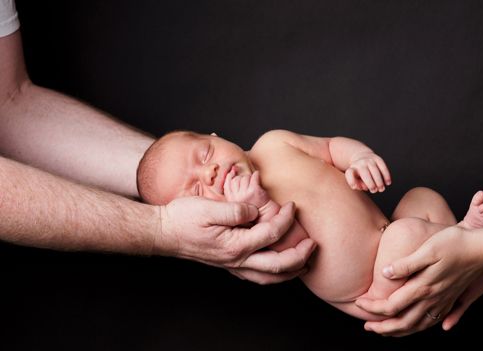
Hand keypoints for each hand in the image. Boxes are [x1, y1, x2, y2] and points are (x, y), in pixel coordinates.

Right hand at [155, 196, 315, 283]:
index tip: (292, 206)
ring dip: (290, 272)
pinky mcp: (229, 264)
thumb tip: (255, 211)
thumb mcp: (209, 207)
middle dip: (300, 255)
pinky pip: (257, 276)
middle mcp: (236, 260)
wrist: (163, 232)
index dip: (286, 219)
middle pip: (277, 265)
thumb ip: (236, 210)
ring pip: (268, 277)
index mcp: (235, 245)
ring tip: (304, 263)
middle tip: (313, 244)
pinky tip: (278, 267)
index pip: (271, 234)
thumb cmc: (183, 218)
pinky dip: (273, 275)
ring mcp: (233, 265)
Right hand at [224, 169, 268, 208]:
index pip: (227, 184)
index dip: (230, 177)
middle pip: (236, 180)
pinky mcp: (254, 191)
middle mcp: (236, 198)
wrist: (265, 214)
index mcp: (231, 201)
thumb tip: (233, 168)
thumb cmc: (252, 206)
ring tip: (254, 183)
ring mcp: (245, 195)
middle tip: (248, 184)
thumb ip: (233, 187)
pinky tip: (257, 175)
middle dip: (242, 179)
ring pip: (244, 178)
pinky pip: (254, 177)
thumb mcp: (238, 199)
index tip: (233, 172)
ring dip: (250, 178)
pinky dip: (256, 174)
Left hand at [345, 151, 390, 192]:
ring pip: (374, 170)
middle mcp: (360, 163)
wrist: (362, 157)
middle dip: (370, 183)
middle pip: (365, 173)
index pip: (349, 173)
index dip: (351, 181)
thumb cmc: (359, 173)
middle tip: (374, 191)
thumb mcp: (356, 179)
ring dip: (379, 181)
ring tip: (382, 189)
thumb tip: (365, 187)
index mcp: (352, 169)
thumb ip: (359, 185)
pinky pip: (382, 167)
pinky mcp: (377, 158)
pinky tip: (388, 183)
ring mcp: (369, 160)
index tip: (355, 187)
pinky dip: (386, 175)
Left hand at [356, 226, 482, 335]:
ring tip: (386, 331)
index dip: (372, 307)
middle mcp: (433, 299)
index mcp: (423, 286)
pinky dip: (421, 327)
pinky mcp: (452, 299)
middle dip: (382, 327)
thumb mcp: (428, 249)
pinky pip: (433, 321)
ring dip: (399, 331)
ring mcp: (444, 301)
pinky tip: (418, 327)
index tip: (359, 303)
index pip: (391, 306)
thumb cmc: (456, 243)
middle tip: (366, 326)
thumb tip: (385, 273)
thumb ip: (406, 264)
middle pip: (403, 322)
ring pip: (418, 325)